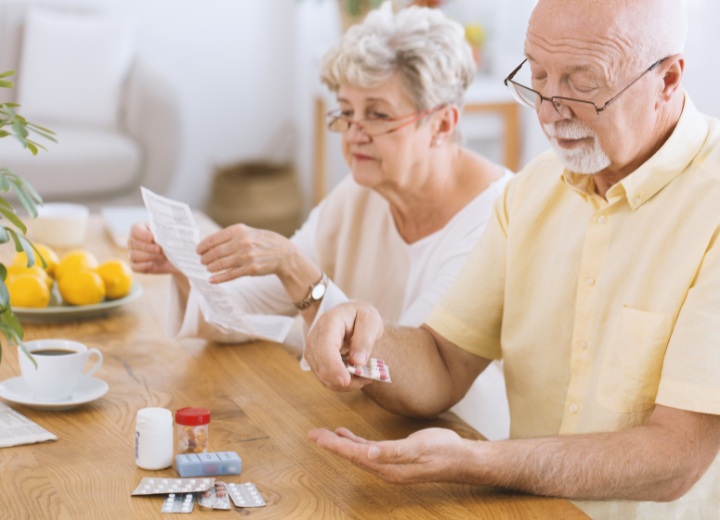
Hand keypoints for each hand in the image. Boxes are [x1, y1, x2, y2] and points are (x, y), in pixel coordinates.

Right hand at [128, 223, 178, 273]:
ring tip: (161, 256)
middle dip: (149, 247)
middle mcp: (134, 241)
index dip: (143, 234)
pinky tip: (152, 264)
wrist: (175, 255)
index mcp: (139, 229)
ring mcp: (133, 253)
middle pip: (136, 244)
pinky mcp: (136, 265)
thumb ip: (162, 232)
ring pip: (134, 255)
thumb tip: (160, 236)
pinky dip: (143, 266)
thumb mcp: (167, 234)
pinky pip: (134, 267)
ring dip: (149, 256)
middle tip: (160, 249)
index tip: (152, 238)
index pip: (135, 230)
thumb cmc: (169, 241)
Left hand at [196, 224, 300, 283]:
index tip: (198, 251)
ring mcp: (246, 256)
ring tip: (208, 269)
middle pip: (215, 252)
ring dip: (211, 268)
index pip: (213, 239)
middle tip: (202, 261)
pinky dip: (218, 278)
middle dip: (205, 258)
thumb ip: (230, 237)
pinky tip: (212, 279)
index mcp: (239, 230)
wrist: (284, 253)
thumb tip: (209, 244)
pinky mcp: (250, 269)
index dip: (202, 246)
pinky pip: (230, 275)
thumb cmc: (263, 242)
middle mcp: (242, 242)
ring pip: (220, 264)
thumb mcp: (247, 232)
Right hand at [304, 301, 383, 391]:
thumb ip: (364, 339)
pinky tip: (355, 378)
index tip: (346, 380)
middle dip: (344, 380)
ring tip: (364, 378)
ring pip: (323, 376)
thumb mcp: (370, 321)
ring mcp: (312, 349)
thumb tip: (358, 361)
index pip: (325, 348)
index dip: (334, 366)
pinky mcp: (315, 360)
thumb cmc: (360, 315)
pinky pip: (325, 377)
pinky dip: (340, 383)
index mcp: (328, 322)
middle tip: (367, 379)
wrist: (348, 314)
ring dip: (344, 383)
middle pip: (322, 366)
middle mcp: (315, 336)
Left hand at [308, 427, 468, 483]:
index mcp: (388, 467)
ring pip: (358, 453)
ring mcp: (390, 464)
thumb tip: (369, 454)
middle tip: (313, 434)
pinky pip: (369, 450)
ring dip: (341, 443)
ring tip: (324, 434)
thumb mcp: (418, 448)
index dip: (335, 446)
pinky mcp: (395, 457)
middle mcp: (385, 468)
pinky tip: (348, 435)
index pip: (355, 455)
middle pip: (352, 455)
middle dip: (332, 445)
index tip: (317, 438)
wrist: (460, 458)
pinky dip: (356, 442)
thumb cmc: (442, 451)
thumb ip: (393, 451)